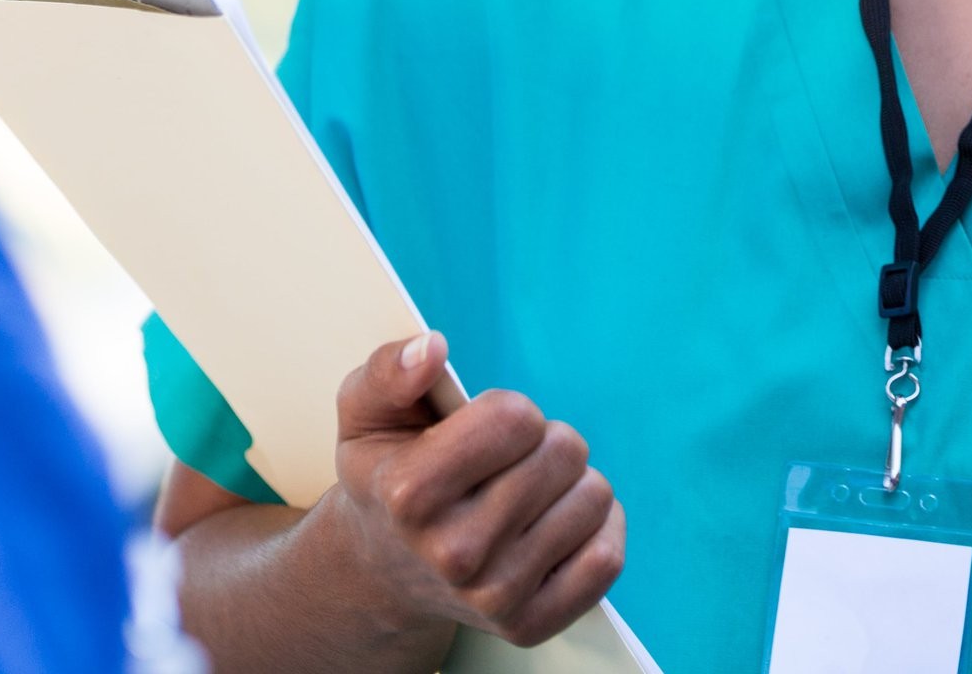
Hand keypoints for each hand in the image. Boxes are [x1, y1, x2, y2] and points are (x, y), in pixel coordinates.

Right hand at [319, 332, 626, 646]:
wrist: (381, 569)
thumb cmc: (384, 475)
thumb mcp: (365, 413)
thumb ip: (389, 371)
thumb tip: (432, 348)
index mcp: (410, 493)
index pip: (517, 418)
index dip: (508, 410)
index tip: (482, 427)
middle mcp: (454, 553)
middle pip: (564, 452)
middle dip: (544, 441)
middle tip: (508, 461)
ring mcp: (494, 595)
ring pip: (594, 498)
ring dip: (569, 482)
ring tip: (529, 493)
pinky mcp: (530, 623)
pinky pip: (607, 558)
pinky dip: (597, 528)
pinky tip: (558, 521)